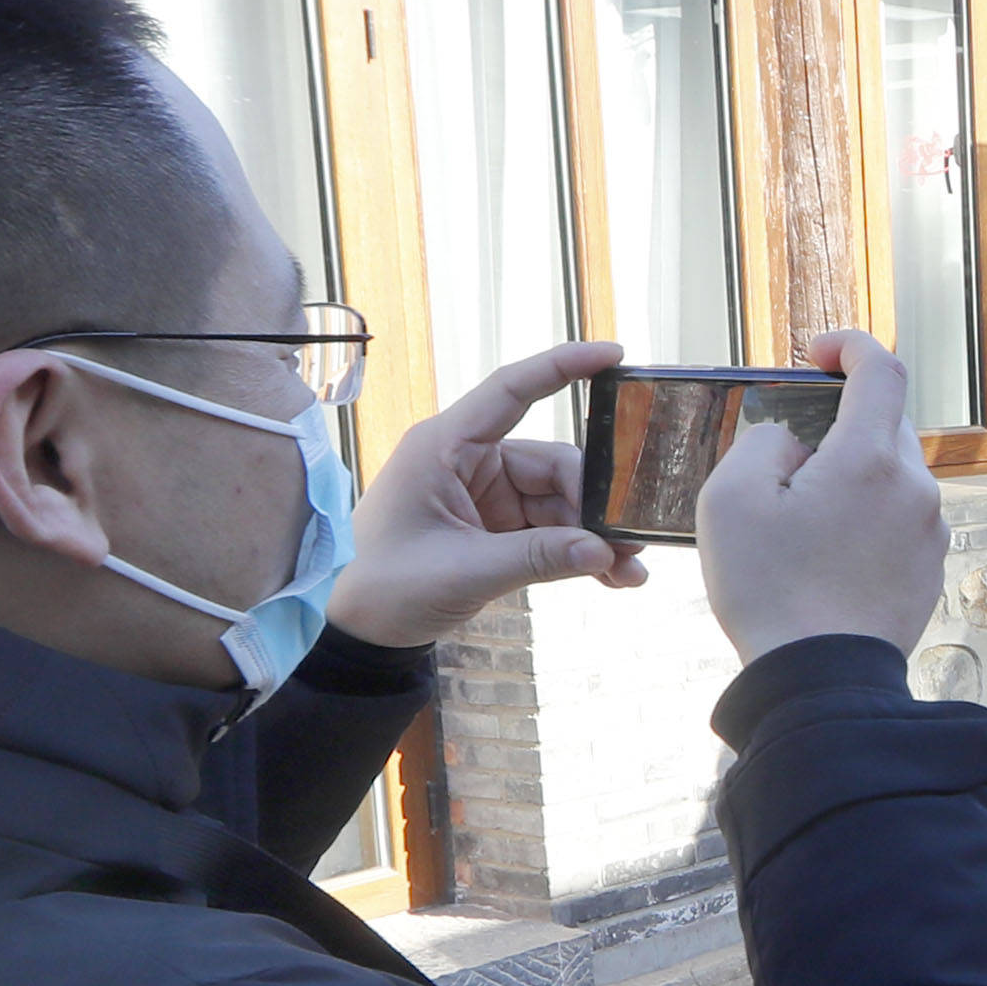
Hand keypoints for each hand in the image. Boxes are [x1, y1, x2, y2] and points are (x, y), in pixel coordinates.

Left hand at [322, 341, 645, 646]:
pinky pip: (549, 530)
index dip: (562, 367)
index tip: (614, 356)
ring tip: (628, 572)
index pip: (510, 390)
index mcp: (445, 447)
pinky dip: (577, 552)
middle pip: (552, 463)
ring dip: (593, 536)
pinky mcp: (494, 528)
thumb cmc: (384, 587)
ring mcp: (484, 496)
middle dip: (595, 503)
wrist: (355, 630)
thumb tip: (603, 550)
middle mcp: (467, 462)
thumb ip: (536, 558)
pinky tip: (610, 577)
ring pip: (559, 501)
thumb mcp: (462, 571)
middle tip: (631, 542)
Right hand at [700, 330, 947, 663]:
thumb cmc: (770, 588)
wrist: (821, 680)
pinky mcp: (930, 570)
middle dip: (841, 422)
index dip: (850, 347)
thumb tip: (793, 439)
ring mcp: (930, 532)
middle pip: (886, 424)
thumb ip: (763, 442)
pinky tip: (827, 554)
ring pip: (893, 476)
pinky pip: (899, 521)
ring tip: (803, 516)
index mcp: (871, 457)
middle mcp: (915, 488)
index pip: (882, 369)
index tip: (818, 353)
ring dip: (854, 476)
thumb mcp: (731, 497)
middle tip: (792, 451)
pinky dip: (867, 518)